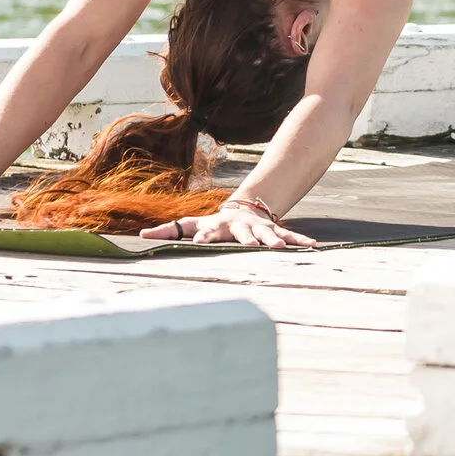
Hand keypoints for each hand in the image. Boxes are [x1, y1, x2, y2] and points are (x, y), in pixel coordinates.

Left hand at [139, 194, 317, 251]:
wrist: (243, 207)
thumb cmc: (212, 224)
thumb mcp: (190, 225)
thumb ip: (167, 231)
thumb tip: (141, 237)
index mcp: (217, 225)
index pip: (208, 231)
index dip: (204, 237)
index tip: (200, 243)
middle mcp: (239, 226)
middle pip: (241, 233)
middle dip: (245, 239)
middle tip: (248, 245)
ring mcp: (259, 228)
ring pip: (268, 234)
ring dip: (275, 240)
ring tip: (281, 248)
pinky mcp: (274, 230)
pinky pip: (291, 236)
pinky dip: (301, 241)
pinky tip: (313, 247)